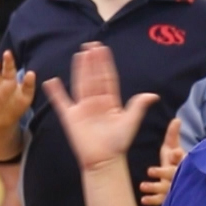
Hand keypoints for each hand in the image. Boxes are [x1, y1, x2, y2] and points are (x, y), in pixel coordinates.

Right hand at [43, 43, 157, 171]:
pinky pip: (61, 102)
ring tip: (80, 54)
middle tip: (91, 45)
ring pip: (81, 84)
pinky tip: (52, 81)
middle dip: (92, 62)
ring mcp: (82, 108)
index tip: (103, 49)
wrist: (104, 160)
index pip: (107, 78)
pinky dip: (56, 92)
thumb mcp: (130, 121)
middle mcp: (96, 102)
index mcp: (110, 101)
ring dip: (80, 69)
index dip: (105, 64)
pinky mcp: (71, 117)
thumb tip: (154, 95)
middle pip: (93, 77)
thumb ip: (138, 106)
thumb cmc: (118, 143)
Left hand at [140, 118, 182, 205]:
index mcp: (180, 162)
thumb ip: (173, 135)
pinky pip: (160, 201)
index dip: (178, 156)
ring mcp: (173, 188)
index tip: (174, 152)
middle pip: (173, 174)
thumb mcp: (172, 147)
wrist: (178, 182)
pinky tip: (143, 199)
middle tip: (150, 170)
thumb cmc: (172, 162)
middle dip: (163, 172)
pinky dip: (152, 200)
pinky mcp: (168, 199)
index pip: (181, 158)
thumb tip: (177, 119)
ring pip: (165, 188)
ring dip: (154, 187)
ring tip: (142, 185)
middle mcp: (178, 175)